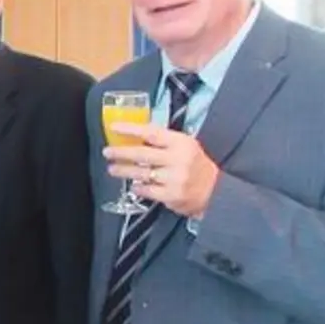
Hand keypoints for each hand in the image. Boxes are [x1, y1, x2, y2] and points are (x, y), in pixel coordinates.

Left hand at [104, 123, 220, 219]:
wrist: (216, 192)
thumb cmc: (196, 165)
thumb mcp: (186, 146)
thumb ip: (164, 141)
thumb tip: (135, 135)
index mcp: (181, 143)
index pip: (151, 133)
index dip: (131, 129)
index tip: (114, 127)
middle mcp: (177, 159)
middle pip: (142, 154)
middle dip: (121, 153)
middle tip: (107, 152)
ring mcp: (174, 179)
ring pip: (141, 173)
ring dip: (123, 171)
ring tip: (112, 169)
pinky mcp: (171, 196)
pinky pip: (147, 191)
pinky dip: (137, 187)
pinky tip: (133, 185)